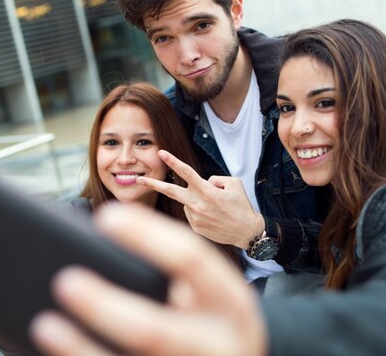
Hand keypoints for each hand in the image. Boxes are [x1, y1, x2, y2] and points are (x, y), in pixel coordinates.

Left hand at [29, 202, 267, 355]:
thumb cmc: (214, 325)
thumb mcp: (217, 297)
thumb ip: (181, 276)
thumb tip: (108, 243)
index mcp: (230, 304)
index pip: (191, 260)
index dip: (147, 235)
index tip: (104, 217)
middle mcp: (215, 345)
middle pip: (154, 331)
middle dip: (105, 307)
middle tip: (66, 280)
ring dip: (80, 349)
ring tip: (45, 324)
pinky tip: (54, 350)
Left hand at [137, 150, 263, 247]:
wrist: (247, 232)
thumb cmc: (241, 206)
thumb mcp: (234, 184)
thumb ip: (215, 179)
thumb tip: (202, 183)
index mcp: (207, 191)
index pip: (186, 172)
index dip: (173, 161)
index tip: (161, 153)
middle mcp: (197, 204)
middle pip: (170, 191)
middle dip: (153, 184)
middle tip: (138, 179)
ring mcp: (195, 217)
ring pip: (187, 202)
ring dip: (196, 201)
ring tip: (215, 209)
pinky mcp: (195, 228)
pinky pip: (192, 214)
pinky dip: (199, 212)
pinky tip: (213, 217)